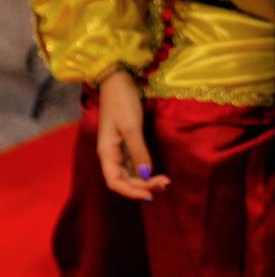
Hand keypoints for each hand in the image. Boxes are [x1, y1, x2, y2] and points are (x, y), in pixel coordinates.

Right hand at [96, 71, 169, 199]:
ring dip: (147, 181)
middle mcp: (111, 155)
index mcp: (106, 153)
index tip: (151, 194)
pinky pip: (136, 165)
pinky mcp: (128, 145)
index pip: (115, 182)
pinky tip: (158, 174)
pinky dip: (147, 172)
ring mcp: (120, 151)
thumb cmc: (122, 102)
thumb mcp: (131, 127)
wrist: (118, 81)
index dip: (132, 192)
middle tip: (166, 184)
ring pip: (132, 175)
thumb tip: (146, 175)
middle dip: (144, 187)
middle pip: (125, 181)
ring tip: (166, 182)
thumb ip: (139, 152)